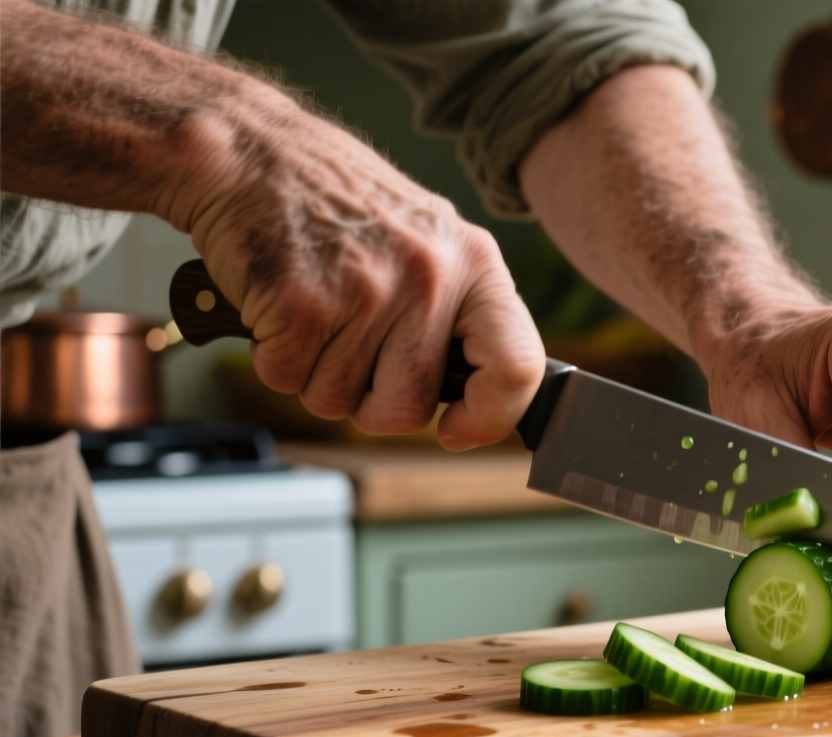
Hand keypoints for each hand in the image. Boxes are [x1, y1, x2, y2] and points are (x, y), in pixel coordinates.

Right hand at [164, 84, 544, 449]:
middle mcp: (430, 279)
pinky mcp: (301, 306)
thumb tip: (483, 390)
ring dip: (315, 374)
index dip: (489, 417)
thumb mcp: (430, 239)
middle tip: (351, 349)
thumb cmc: (341, 202)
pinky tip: (281, 304)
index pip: (518, 367)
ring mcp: (366, 293)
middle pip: (407, 410)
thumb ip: (459, 310)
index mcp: (474, 264)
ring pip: (338, 402)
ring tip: (315, 310)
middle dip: (370, 400)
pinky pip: (287, 380)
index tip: (457, 429)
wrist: (252, 151)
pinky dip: (274, 357)